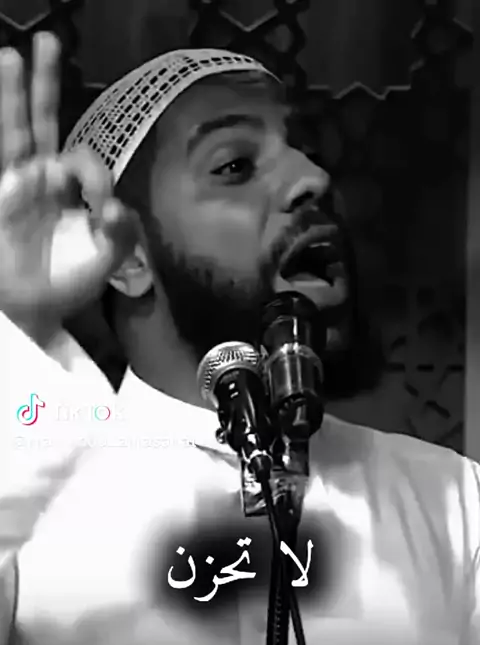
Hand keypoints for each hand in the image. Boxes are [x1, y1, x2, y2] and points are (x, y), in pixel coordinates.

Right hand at [0, 32, 137, 341]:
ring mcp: (20, 182)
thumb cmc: (69, 284)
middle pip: (48, 124)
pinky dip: (6, 123)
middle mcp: (47, 180)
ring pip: (20, 130)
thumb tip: (117, 206)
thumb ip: (121, 234)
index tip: (100, 207)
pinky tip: (3, 89)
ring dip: (16, 93)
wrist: (36, 307)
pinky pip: (3, 155)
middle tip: (48, 43)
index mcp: (76, 193)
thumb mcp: (107, 260)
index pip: (89, 163)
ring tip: (12, 54)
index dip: (96, 176)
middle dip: (48, 86)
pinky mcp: (3, 192)